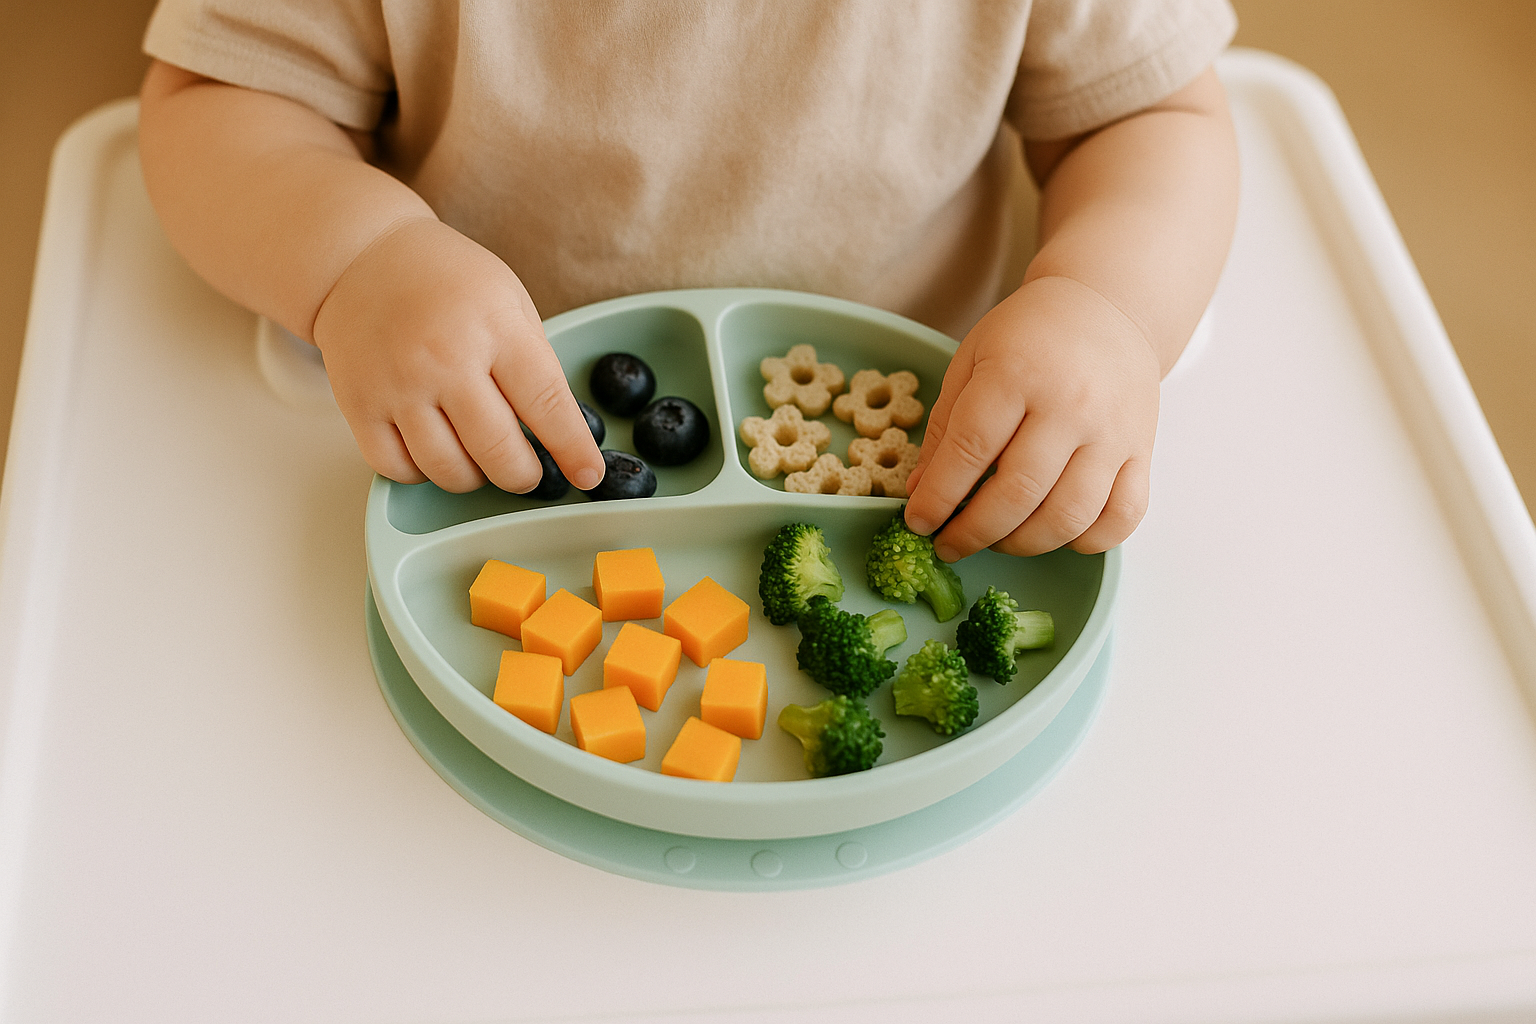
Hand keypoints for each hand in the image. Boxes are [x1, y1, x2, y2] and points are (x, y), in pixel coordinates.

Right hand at [312, 217, 603, 493]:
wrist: (361, 256)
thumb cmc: (446, 280)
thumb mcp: (508, 301)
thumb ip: (534, 363)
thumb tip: (559, 432)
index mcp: (495, 327)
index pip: (547, 405)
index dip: (572, 450)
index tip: (587, 474)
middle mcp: (445, 359)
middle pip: (498, 452)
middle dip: (524, 475)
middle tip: (527, 470)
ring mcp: (398, 385)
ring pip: (448, 470)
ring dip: (475, 478)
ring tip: (479, 458)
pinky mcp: (358, 404)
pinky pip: (397, 468)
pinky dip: (423, 473)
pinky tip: (434, 451)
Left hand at [903, 275, 1160, 558]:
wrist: (1106, 307)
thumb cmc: (1030, 335)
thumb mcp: (972, 361)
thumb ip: (944, 428)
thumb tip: (921, 494)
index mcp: (1018, 373)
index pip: (971, 450)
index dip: (939, 497)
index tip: (919, 522)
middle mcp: (1072, 405)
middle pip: (1019, 493)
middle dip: (974, 532)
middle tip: (950, 544)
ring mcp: (1113, 432)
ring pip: (1069, 516)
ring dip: (1023, 544)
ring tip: (997, 539)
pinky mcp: (1142, 452)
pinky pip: (1122, 516)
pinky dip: (1087, 541)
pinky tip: (1054, 533)